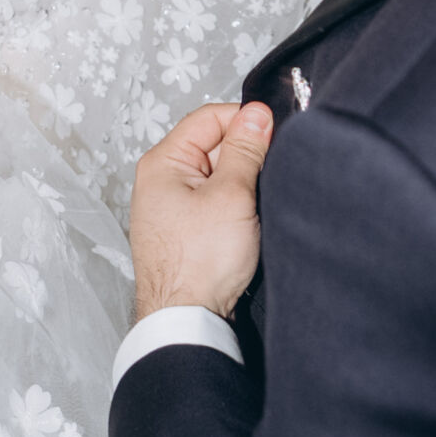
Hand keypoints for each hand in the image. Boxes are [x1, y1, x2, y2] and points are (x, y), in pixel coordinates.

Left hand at [129, 99, 273, 320]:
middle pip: (213, 146)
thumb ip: (245, 149)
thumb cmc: (200, 263)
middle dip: (246, 157)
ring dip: (243, 185)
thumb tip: (256, 114)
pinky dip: (236, 208)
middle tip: (270, 175)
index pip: (209, 118)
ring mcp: (172, 208)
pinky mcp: (186, 232)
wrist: (186, 321)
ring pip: (218, 178)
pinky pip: (215, 205)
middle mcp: (161, 181)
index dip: (244, 120)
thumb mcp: (232, 195)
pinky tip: (250, 222)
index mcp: (163, 162)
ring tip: (258, 203)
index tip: (274, 132)